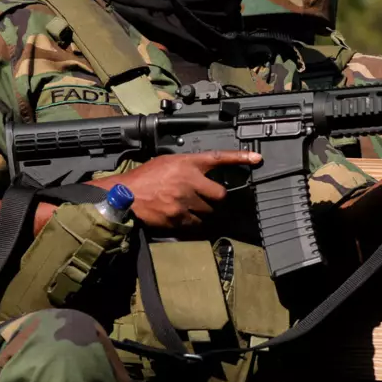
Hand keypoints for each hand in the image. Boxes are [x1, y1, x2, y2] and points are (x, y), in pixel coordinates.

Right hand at [94, 150, 261, 229]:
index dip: (239, 157)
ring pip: (209, 211)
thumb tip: (200, 174)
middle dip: (216, 198)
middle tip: (207, 198)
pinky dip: (193, 223)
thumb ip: (186, 166)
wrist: (125, 196)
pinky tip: (182, 218)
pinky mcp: (179, 218)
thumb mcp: (166, 162)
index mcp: (187, 163)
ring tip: (188, 208)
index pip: (218, 157)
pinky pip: (196, 224)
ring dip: (204, 212)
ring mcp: (185, 201)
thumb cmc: (143, 178)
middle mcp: (189, 180)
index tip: (256, 159)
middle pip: (219, 194)